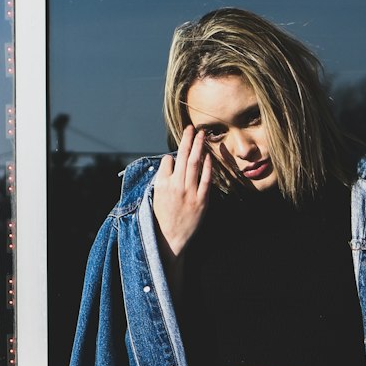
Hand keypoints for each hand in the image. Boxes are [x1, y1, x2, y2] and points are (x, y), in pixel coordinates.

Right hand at [152, 124, 211, 257]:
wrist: (170, 238)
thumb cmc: (162, 217)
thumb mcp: (155, 196)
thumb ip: (162, 178)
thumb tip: (169, 160)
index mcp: (162, 184)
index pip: (167, 162)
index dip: (172, 157)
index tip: (176, 155)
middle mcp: (175, 186)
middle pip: (182, 157)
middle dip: (187, 140)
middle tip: (191, 127)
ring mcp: (189, 193)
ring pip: (194, 164)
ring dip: (198, 147)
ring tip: (201, 135)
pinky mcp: (201, 201)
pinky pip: (206, 180)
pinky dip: (207, 167)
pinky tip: (209, 156)